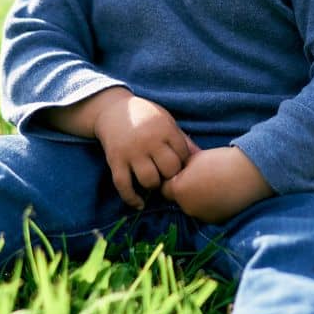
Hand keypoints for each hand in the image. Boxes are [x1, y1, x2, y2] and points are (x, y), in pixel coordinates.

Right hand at [93, 92, 198, 209]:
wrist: (112, 110)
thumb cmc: (145, 116)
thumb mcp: (166, 121)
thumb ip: (182, 140)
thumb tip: (201, 158)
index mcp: (164, 130)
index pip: (183, 155)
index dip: (183, 162)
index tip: (177, 162)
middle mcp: (148, 141)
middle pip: (169, 170)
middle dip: (170, 175)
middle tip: (166, 174)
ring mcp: (131, 152)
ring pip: (148, 180)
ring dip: (153, 185)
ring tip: (153, 181)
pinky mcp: (115, 161)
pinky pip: (123, 185)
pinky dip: (131, 199)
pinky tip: (140, 204)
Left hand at [160, 146, 274, 223]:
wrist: (249, 174)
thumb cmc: (220, 160)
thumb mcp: (195, 157)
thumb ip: (181, 166)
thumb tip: (175, 168)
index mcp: (179, 190)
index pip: (164, 187)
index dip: (171, 178)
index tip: (181, 170)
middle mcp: (187, 207)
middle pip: (178, 198)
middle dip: (183, 188)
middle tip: (198, 176)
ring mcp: (201, 216)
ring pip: (192, 206)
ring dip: (196, 197)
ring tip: (211, 183)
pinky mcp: (216, 220)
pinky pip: (205, 211)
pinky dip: (209, 203)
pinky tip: (220, 192)